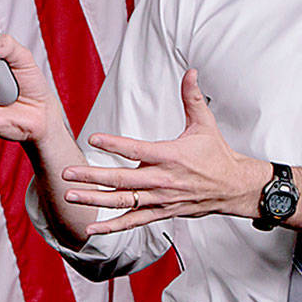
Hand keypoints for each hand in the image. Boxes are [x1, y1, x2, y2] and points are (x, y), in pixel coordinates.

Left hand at [60, 69, 261, 235]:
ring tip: (70, 195)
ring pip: (123, 202)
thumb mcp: (205, 123)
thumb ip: (192, 97)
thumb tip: (190, 72)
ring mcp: (160, 199)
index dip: (114, 145)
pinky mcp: (161, 212)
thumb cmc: (217, 155)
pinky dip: (112, 227)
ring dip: (95, 200)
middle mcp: (163, 180)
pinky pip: (133, 222)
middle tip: (67, 172)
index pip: (137, 150)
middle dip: (92, 176)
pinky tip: (91, 229)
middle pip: (122, 180)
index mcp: (170, 156)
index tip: (92, 138)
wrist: (234, 187)